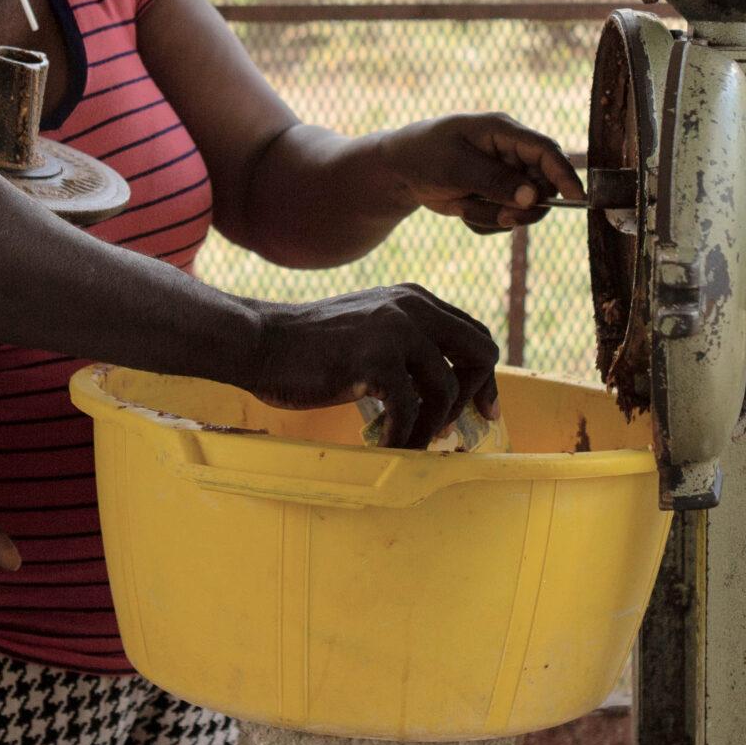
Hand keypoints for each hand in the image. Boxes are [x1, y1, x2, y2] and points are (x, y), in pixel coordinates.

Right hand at [246, 285, 500, 449]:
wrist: (263, 341)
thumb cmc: (311, 347)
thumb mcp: (371, 330)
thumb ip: (407, 345)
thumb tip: (446, 391)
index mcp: (415, 299)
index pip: (475, 333)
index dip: (482, 376)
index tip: (481, 409)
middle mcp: (413, 307)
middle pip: (480, 353)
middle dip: (474, 395)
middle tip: (452, 430)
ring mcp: (396, 330)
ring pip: (447, 389)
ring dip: (431, 427)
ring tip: (407, 443)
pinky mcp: (376, 358)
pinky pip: (411, 409)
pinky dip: (403, 436)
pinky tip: (384, 445)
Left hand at [378, 114, 582, 232]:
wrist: (399, 170)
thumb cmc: (425, 155)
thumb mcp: (457, 166)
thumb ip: (496, 181)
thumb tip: (534, 197)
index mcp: (504, 131)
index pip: (546, 150)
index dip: (564, 174)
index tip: (576, 198)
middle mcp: (511, 152)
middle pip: (543, 184)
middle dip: (524, 206)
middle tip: (503, 216)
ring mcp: (504, 175)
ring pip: (524, 207)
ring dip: (496, 215)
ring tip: (465, 207)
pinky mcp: (495, 195)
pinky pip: (505, 218)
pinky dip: (485, 221)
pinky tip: (461, 210)